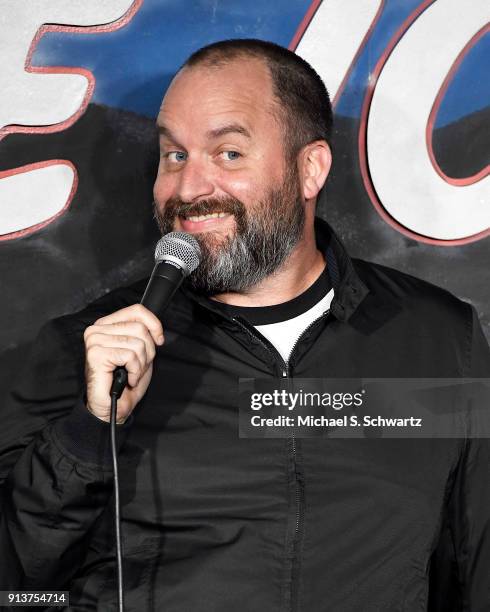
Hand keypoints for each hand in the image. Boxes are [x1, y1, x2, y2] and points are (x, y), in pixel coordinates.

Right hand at [83, 304, 163, 422]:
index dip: (154, 324)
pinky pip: (130, 356)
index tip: (159, 340)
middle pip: (140, 328)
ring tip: (132, 374)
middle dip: (147, 352)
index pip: (136, 311)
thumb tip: (155, 328)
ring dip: (141, 364)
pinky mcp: (96, 354)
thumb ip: (144, 335)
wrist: (113, 407)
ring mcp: (95, 341)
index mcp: (107, 325)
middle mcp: (97, 330)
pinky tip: (127, 379)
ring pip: (137, 343)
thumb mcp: (140, 352)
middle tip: (138, 367)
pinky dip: (135, 371)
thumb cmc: (125, 382)